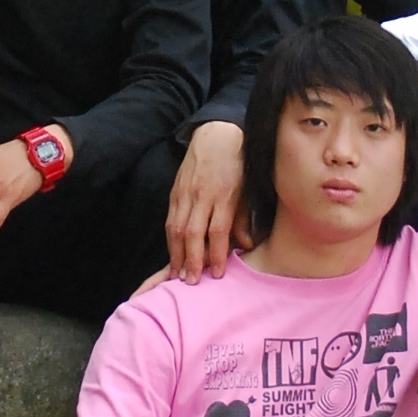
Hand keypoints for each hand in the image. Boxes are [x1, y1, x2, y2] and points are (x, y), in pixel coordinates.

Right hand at [166, 121, 244, 281]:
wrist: (216, 135)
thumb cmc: (237, 165)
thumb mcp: (248, 189)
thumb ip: (243, 218)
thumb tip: (246, 246)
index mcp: (223, 194)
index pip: (217, 230)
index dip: (215, 254)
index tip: (217, 274)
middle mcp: (202, 194)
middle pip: (192, 233)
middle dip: (191, 260)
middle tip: (191, 281)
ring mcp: (185, 193)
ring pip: (176, 228)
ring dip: (176, 253)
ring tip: (177, 273)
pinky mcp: (175, 192)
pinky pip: (169, 219)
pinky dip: (170, 239)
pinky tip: (173, 253)